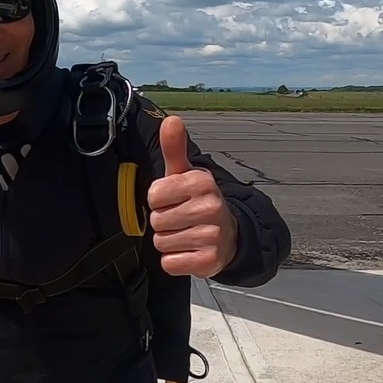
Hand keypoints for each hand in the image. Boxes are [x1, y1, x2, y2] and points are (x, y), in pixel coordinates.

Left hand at [147, 116, 237, 277]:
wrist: (228, 236)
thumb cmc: (196, 202)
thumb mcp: (184, 174)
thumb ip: (174, 148)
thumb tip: (172, 119)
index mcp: (202, 182)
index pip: (153, 195)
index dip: (159, 200)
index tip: (176, 200)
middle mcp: (211, 207)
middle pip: (156, 220)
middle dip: (164, 222)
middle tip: (182, 219)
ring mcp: (213, 235)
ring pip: (161, 242)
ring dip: (169, 241)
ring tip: (186, 234)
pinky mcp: (209, 262)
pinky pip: (170, 263)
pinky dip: (175, 260)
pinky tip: (190, 251)